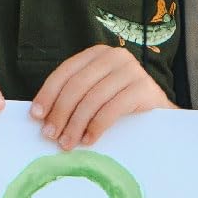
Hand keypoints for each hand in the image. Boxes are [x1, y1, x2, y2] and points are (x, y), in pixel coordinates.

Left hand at [31, 44, 173, 147]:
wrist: (161, 115)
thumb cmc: (123, 105)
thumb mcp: (96, 94)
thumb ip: (75, 97)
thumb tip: (42, 117)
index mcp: (97, 54)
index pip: (66, 72)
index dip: (48, 94)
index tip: (36, 116)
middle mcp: (114, 56)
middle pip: (77, 85)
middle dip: (60, 112)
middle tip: (50, 135)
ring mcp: (131, 70)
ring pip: (93, 98)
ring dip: (76, 124)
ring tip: (66, 143)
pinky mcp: (143, 88)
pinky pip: (112, 109)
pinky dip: (96, 127)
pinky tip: (88, 140)